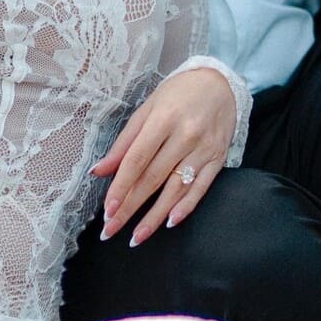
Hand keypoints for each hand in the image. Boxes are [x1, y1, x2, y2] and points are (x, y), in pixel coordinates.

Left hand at [90, 67, 235, 247]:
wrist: (220, 83)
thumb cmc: (176, 94)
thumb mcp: (146, 109)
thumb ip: (124, 142)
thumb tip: (100, 170)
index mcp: (162, 120)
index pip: (137, 160)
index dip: (121, 186)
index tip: (108, 210)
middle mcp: (185, 136)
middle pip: (153, 178)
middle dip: (131, 207)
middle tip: (112, 230)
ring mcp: (204, 149)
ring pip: (176, 188)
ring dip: (155, 216)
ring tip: (136, 237)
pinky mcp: (219, 158)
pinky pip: (202, 187)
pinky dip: (186, 207)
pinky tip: (170, 223)